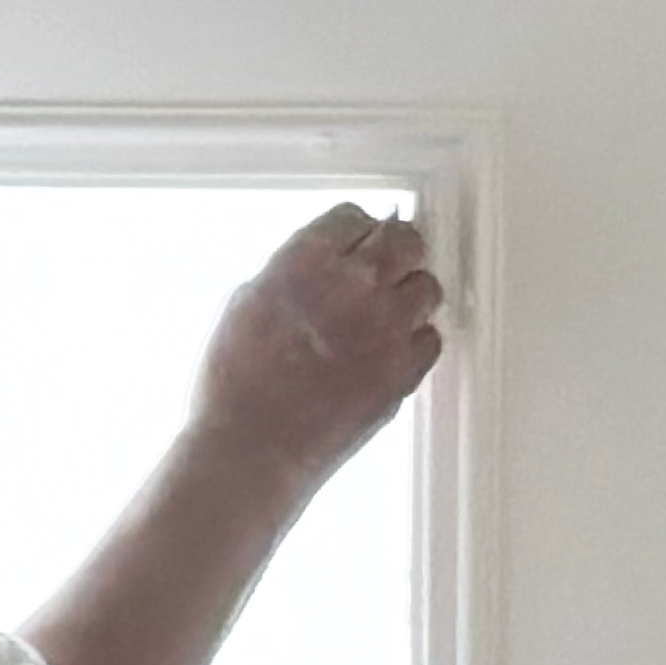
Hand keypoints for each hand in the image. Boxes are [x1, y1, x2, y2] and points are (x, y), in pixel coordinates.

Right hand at [192, 204, 443, 495]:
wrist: (252, 448)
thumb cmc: (235, 385)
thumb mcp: (247, 304)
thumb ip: (293, 272)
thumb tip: (320, 262)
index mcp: (307, 259)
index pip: (353, 216)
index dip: (353, 230)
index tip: (355, 240)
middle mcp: (355, 285)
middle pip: (405, 240)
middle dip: (396, 249)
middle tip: (385, 265)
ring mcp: (387, 328)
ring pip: (427, 287)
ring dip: (409, 295)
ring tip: (383, 315)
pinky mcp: (404, 370)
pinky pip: (430, 339)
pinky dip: (414, 341)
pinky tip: (387, 351)